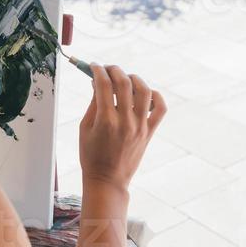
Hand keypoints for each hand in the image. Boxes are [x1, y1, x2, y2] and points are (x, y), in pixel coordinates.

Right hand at [79, 65, 166, 191]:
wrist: (108, 180)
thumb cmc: (91, 155)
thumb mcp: (84, 128)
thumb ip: (92, 104)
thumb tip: (96, 82)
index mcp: (105, 121)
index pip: (104, 85)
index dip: (98, 70)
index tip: (94, 66)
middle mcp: (125, 122)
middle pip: (124, 83)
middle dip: (114, 70)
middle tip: (107, 69)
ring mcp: (140, 127)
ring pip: (145, 91)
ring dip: (134, 79)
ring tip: (125, 79)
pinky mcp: (149, 132)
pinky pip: (160, 108)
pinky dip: (155, 96)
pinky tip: (145, 93)